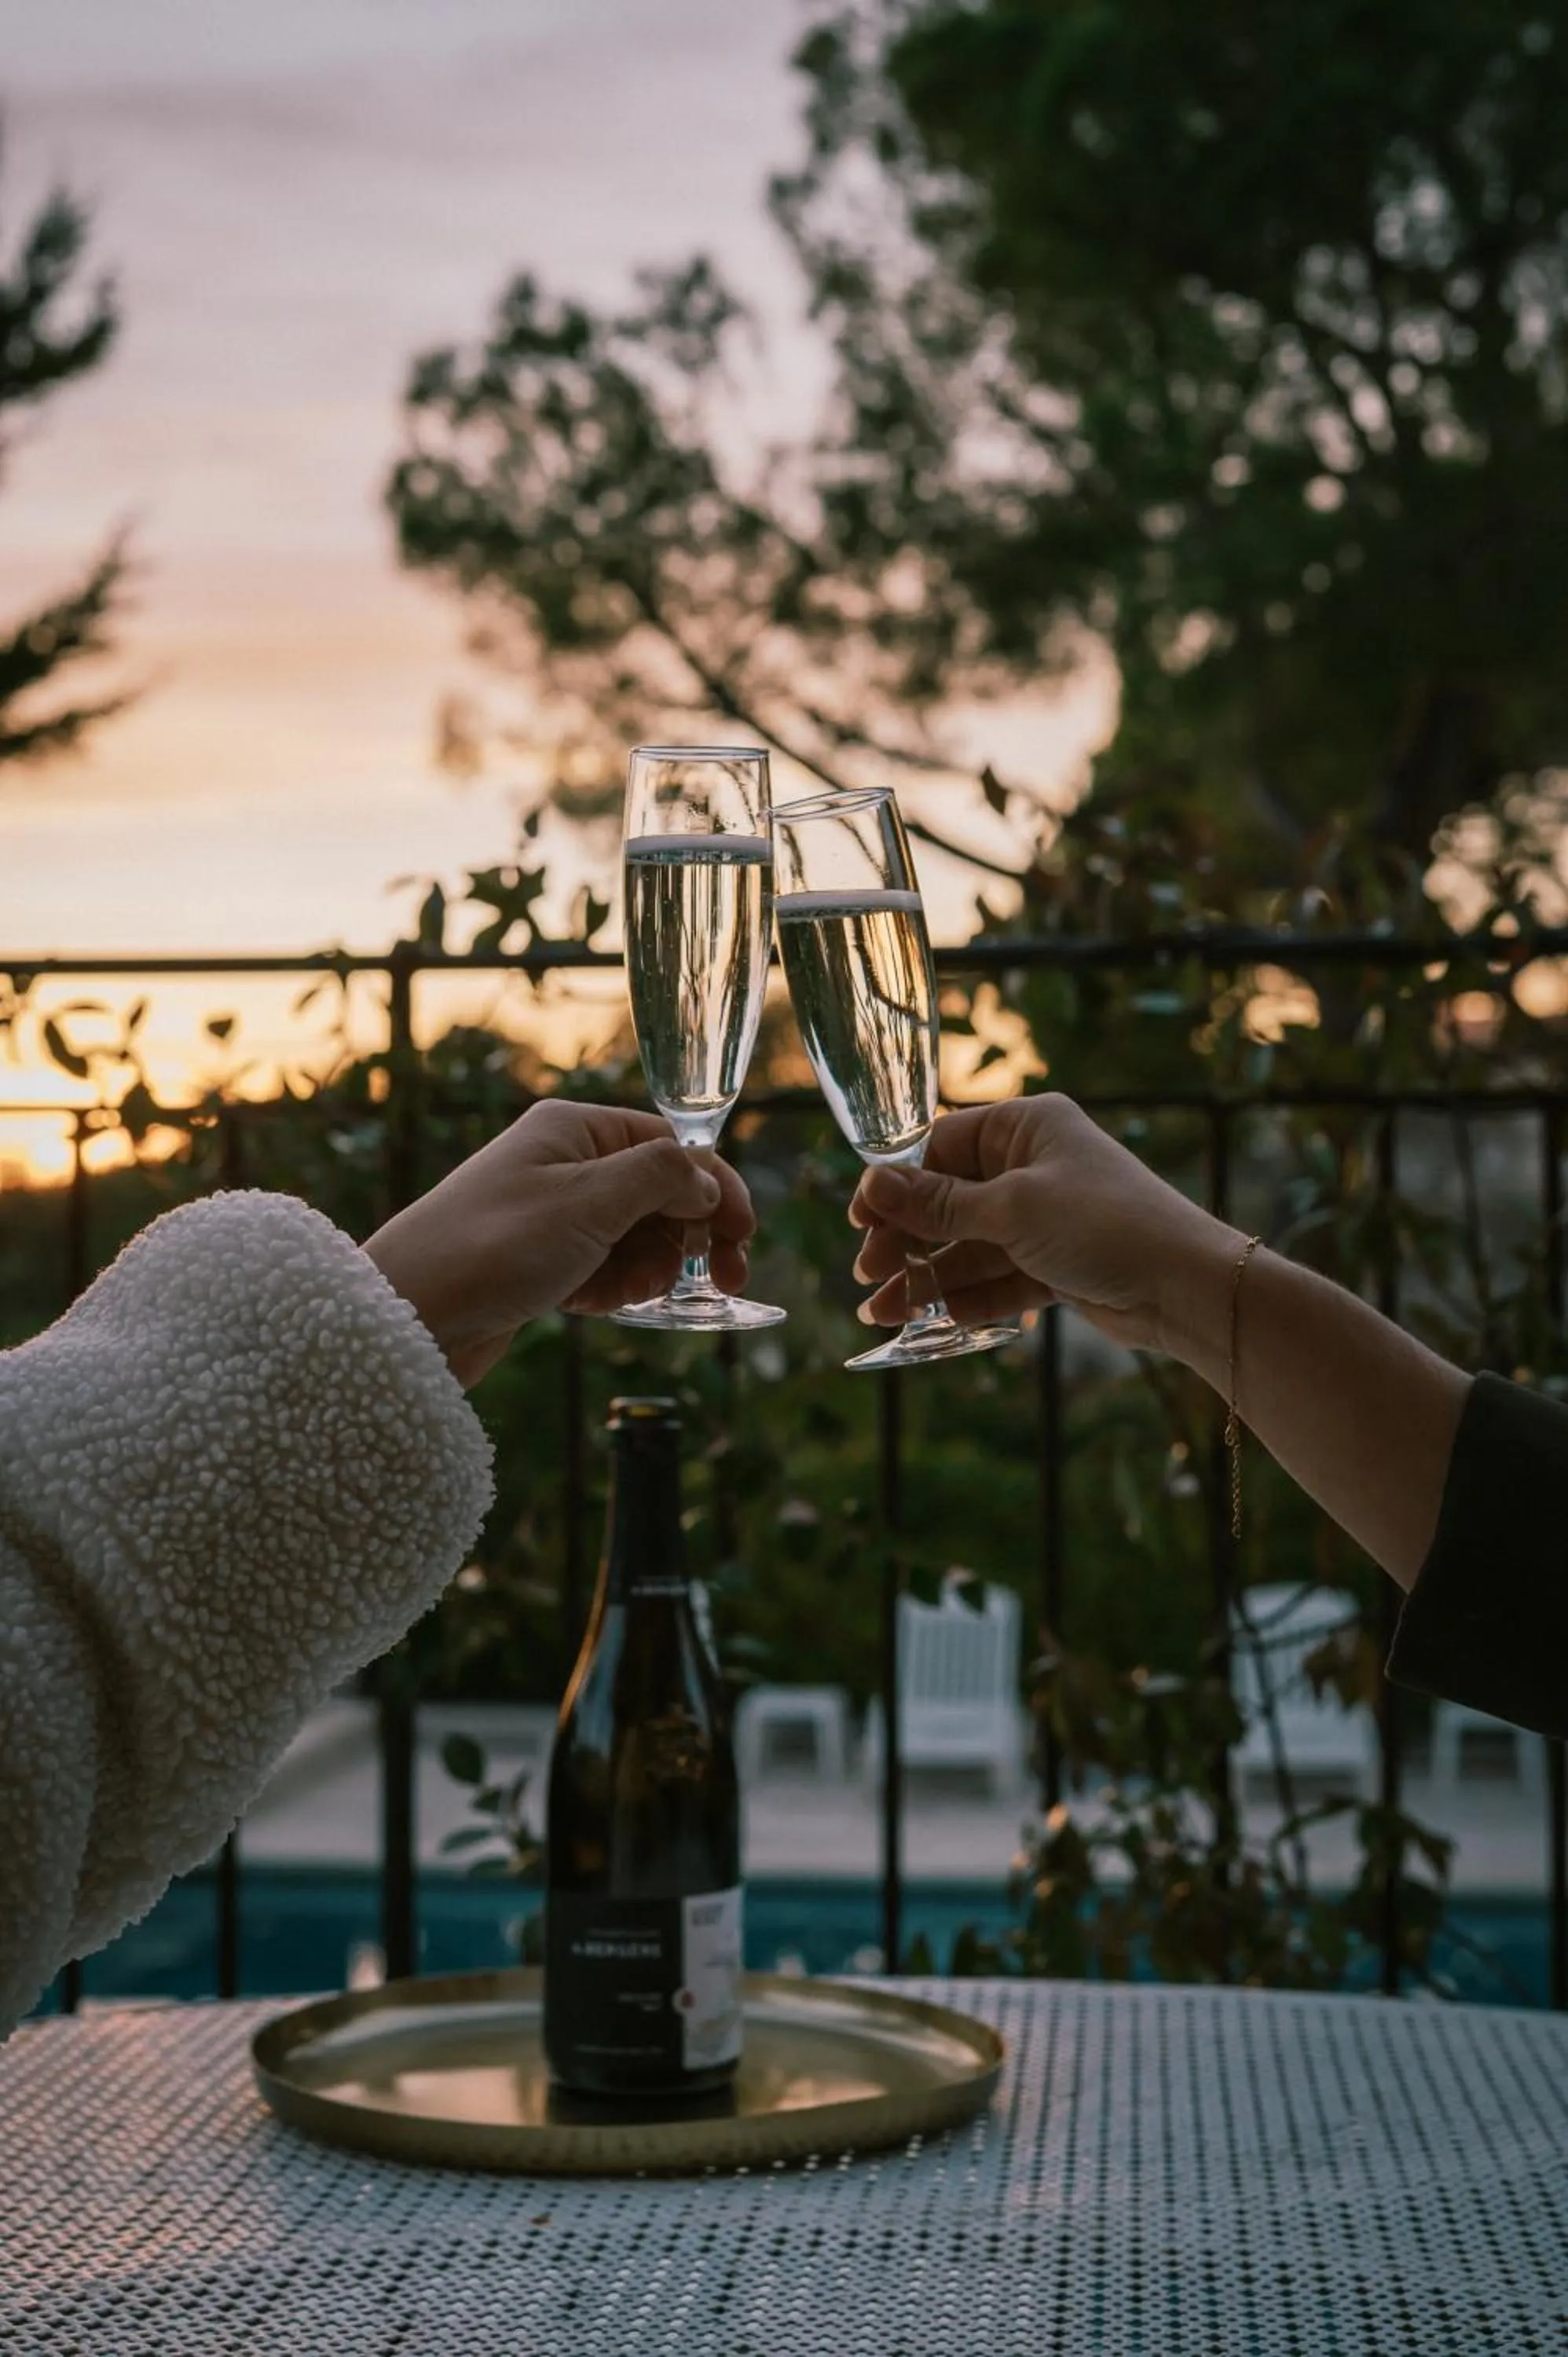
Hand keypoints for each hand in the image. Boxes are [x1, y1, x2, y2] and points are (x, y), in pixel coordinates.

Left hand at [365, 1101, 754, 1386]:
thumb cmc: (490, 1247)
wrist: (406, 1317)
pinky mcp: (540, 1263)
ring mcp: (552, 1216)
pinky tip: (601, 1305)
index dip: (715, 1187)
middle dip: (691, 1234)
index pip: (671, 1146)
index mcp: (574, 1130)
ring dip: (652, 1267)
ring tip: (636, 1293)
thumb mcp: (587, 1202)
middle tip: (724, 1278)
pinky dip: (615, 1287)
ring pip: (636, 1236)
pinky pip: (603, 1268)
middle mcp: (564, 1165)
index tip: (744, 1236)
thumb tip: (707, 1179)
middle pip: (660, 1192)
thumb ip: (659, 1178)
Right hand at [850, 1094, 1242, 1364]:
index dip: (895, 1183)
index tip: (859, 1219)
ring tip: (880, 1312)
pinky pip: (995, 1278)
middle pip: (948, 1200)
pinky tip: (924, 1321)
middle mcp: (1032, 1166)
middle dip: (905, 1239)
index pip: (939, 1146)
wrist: (1186, 1287)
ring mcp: (1043, 1218)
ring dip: (925, 1278)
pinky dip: (961, 1298)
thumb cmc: (1105, 1225)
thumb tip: (871, 1184)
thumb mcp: (1012, 1209)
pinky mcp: (1054, 1265)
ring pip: (967, 1246)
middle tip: (867, 1273)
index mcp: (1026, 1127)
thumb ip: (939, 1204)